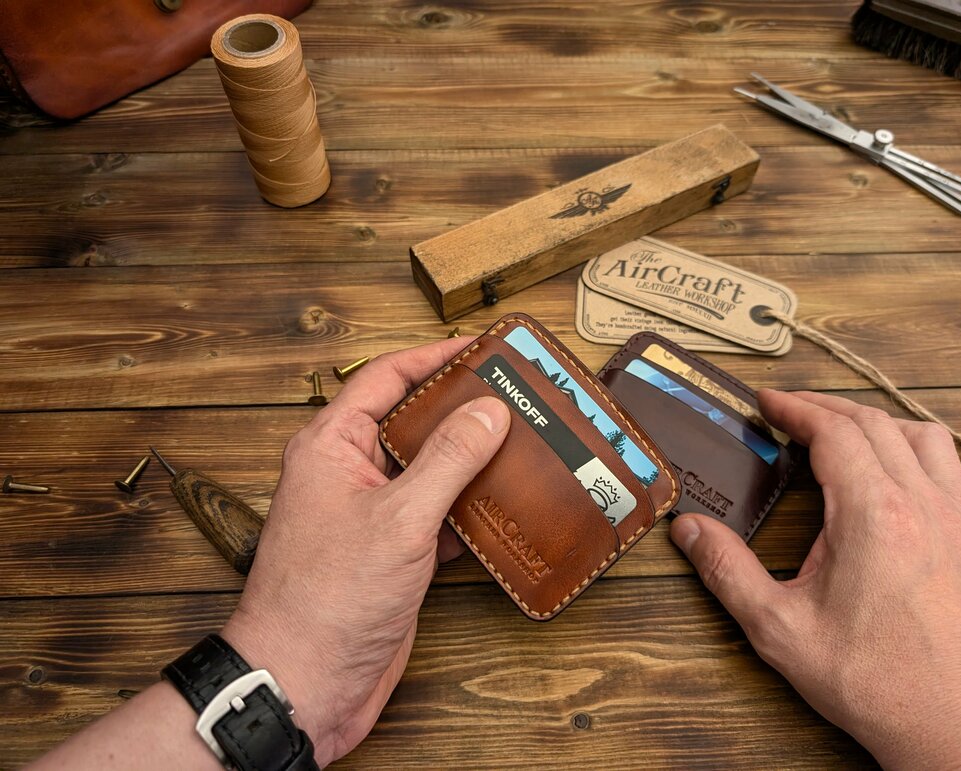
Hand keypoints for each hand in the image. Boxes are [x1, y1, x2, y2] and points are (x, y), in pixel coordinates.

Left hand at [221, 338, 509, 764]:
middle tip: (518, 395)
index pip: (388, 378)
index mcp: (333, 445)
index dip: (436, 357)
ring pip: (430, 469)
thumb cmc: (327, 599)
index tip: (484, 348)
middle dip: (464, 409)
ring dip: (473, 460)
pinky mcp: (394, 551)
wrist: (305, 683)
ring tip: (526, 443)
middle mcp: (351, 471)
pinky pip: (438, 514)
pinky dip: (471, 508)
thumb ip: (447, 460)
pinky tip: (509, 504)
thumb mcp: (398, 518)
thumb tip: (488, 411)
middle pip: (414, 422)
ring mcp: (373, 513)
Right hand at [671, 390, 960, 767]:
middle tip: (790, 410)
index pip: (832, 431)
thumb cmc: (880, 684)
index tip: (768, 402)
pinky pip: (959, 472)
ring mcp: (959, 520)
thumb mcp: (782, 630)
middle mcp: (923, 504)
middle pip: (874, 424)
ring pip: (924, 437)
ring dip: (878, 423)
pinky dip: (927, 454)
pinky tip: (909, 474)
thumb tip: (690, 530)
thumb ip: (729, 572)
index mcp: (874, 514)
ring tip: (844, 432)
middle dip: (826, 407)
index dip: (795, 408)